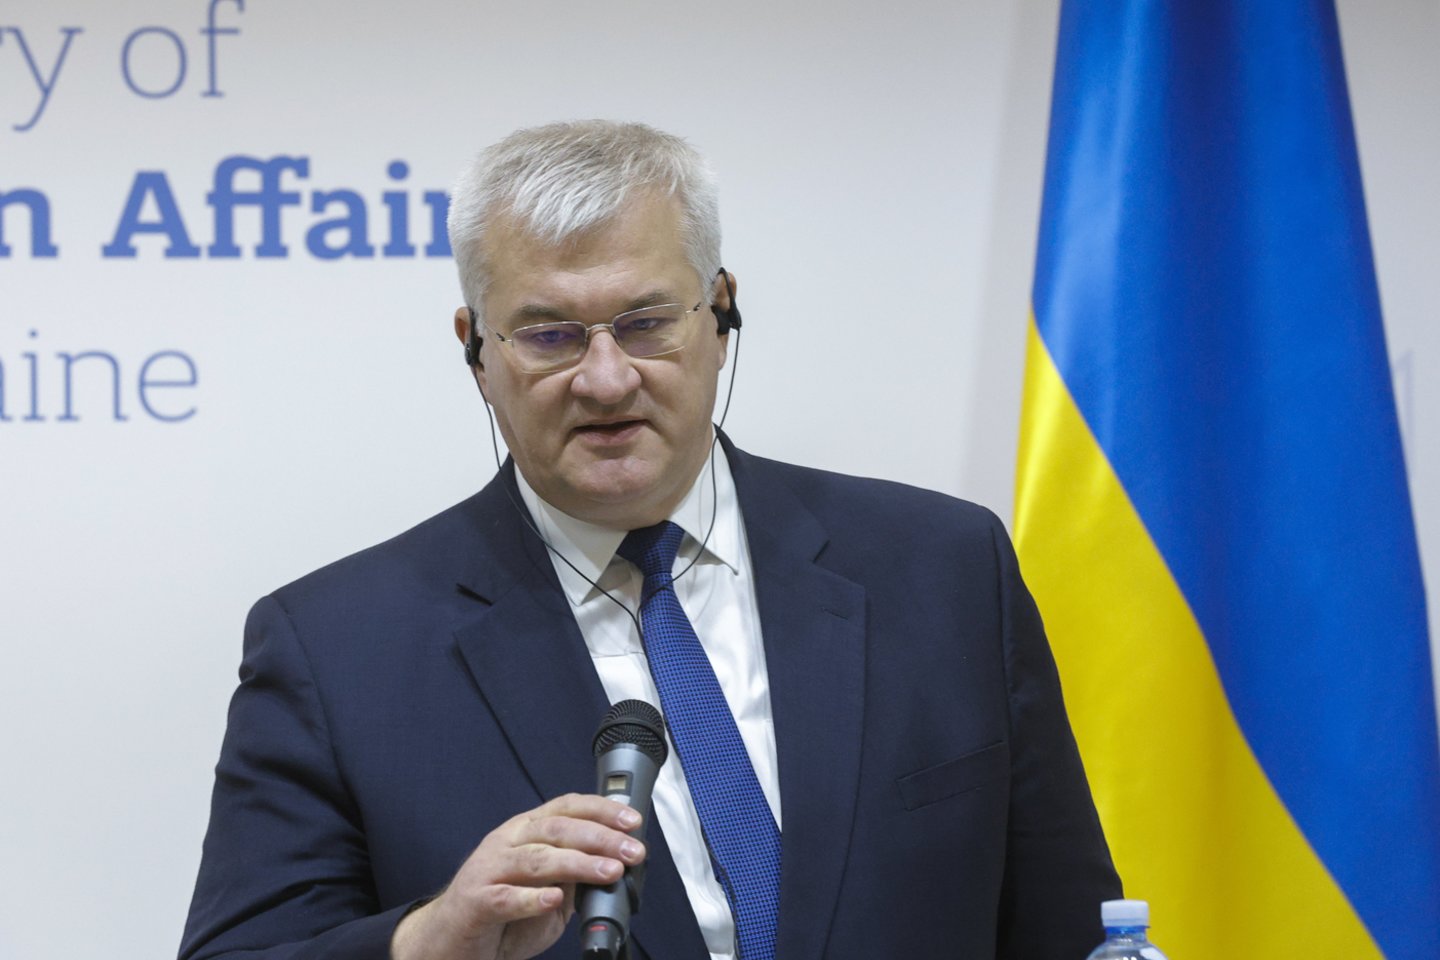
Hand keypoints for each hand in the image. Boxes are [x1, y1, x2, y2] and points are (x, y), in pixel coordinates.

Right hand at [390, 793, 645, 959]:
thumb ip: (574, 876)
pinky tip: (553, 899)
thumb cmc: (501, 913)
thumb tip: (616, 865)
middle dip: (599, 838)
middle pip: (555, 829)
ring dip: (578, 864)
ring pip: (536, 859)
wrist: (449, 941)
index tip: (633, 821)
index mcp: (525, 832)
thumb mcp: (546, 890)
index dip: (601, 810)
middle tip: (631, 852)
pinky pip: (505, 898)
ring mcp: (487, 869)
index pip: (566, 807)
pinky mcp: (474, 902)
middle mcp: (506, 842)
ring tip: (609, 872)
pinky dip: (532, 898)